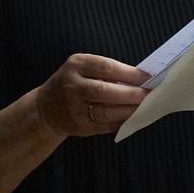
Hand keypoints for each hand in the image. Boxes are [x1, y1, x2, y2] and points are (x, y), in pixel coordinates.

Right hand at [32, 53, 149, 136]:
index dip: (129, 73)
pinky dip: (121, 121)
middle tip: (148, 94)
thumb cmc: (72, 84)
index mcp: (76, 65)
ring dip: (128, 110)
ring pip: (106, 111)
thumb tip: (139, 79)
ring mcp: (74, 108)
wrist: (46, 108)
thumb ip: (106, 72)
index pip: (106, 67)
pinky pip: (105, 126)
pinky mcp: (79, 127)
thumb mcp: (81, 69)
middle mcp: (72, 86)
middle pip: (105, 91)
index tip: (147, 77)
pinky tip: (130, 117)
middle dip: (130, 93)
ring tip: (143, 107)